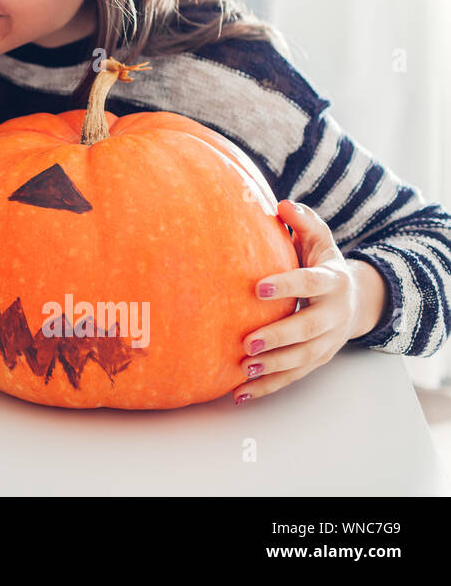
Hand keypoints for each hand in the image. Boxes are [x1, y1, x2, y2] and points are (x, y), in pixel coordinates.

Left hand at [232, 199, 386, 404]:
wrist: (357, 300)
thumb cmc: (323, 264)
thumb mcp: (319, 240)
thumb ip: (303, 223)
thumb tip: (282, 204)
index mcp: (332, 282)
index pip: (310, 283)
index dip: (287, 286)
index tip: (258, 287)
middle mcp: (333, 315)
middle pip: (308, 329)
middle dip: (279, 337)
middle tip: (248, 341)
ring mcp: (327, 342)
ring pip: (302, 359)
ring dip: (273, 367)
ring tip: (244, 369)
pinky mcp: (316, 360)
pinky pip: (293, 377)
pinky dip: (268, 387)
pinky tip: (240, 393)